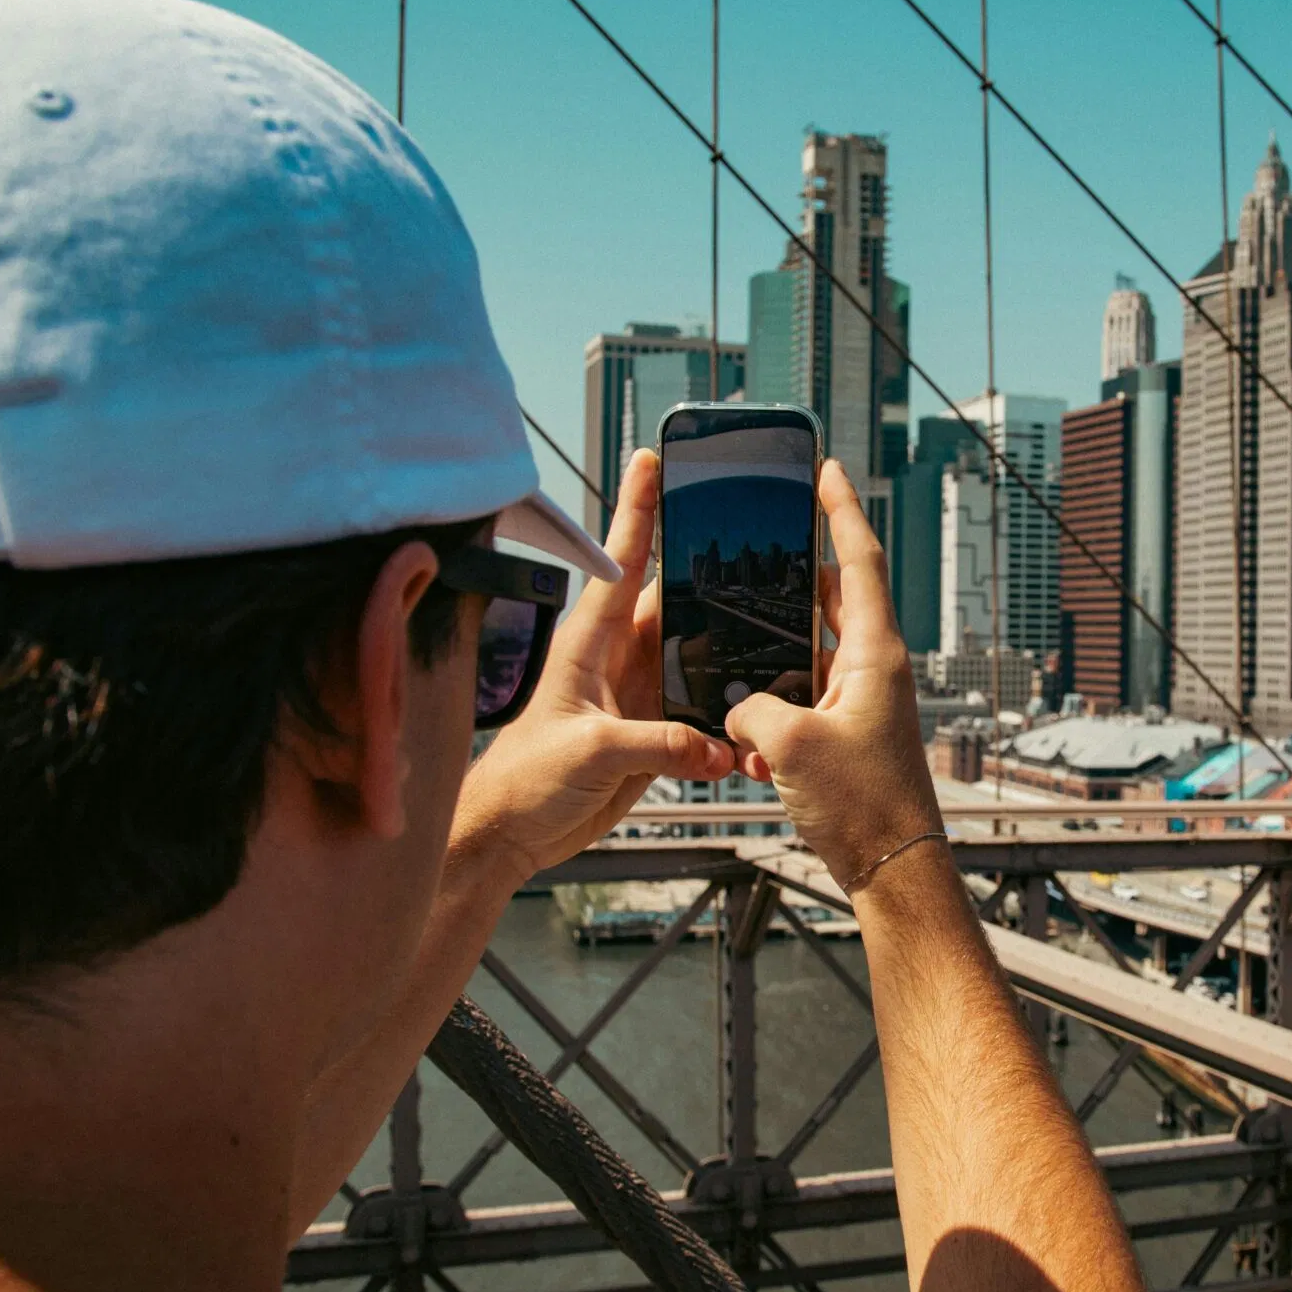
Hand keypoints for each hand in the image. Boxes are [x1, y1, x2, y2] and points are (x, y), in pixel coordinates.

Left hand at [453, 449, 734, 881]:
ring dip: (729, 650)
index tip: (651, 458)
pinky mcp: (656, 730)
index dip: (637, 508)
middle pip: (674, 601)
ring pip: (697, 655)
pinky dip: (730, 712)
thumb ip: (659, 744)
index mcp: (590, 643)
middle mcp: (618, 658)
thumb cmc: (526, 781)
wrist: (515, 833)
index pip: (620, 561)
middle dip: (709, 571)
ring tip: (775, 625)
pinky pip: (704, 709)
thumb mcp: (592, 753)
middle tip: (751, 534)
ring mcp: (640, 693)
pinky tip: (757, 712)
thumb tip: (719, 744)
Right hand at [725, 462, 942, 887]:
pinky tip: (750, 749)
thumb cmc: (863, 807)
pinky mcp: (850, 735)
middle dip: (793, 585)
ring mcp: (865, 702)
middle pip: (833, 602)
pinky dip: (776, 715)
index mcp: (875, 655)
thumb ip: (753, 709)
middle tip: (760, 557)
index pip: (860, 561)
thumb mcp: (792, 747)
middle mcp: (875, 670)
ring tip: (737, 666)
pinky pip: (806, 704)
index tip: (826, 470)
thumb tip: (738, 709)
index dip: (840, 511)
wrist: (893, 868)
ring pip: (812, 657)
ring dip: (775, 664)